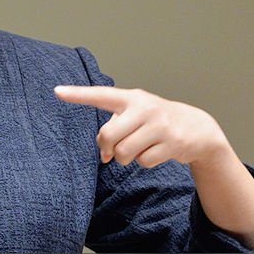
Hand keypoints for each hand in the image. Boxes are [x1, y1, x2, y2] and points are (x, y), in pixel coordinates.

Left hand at [53, 85, 228, 168]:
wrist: (197, 128)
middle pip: (107, 136)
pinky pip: (143, 162)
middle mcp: (144, 108)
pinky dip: (145, 162)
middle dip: (107, 148)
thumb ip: (114, 130)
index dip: (78, 94)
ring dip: (126, 158)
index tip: (56, 91)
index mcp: (131, 98)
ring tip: (139, 148)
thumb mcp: (136, 115)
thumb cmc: (156, 121)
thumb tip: (104, 156)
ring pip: (123, 152)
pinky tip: (156, 151)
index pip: (100, 95)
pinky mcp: (172, 142)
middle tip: (115, 148)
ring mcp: (159, 125)